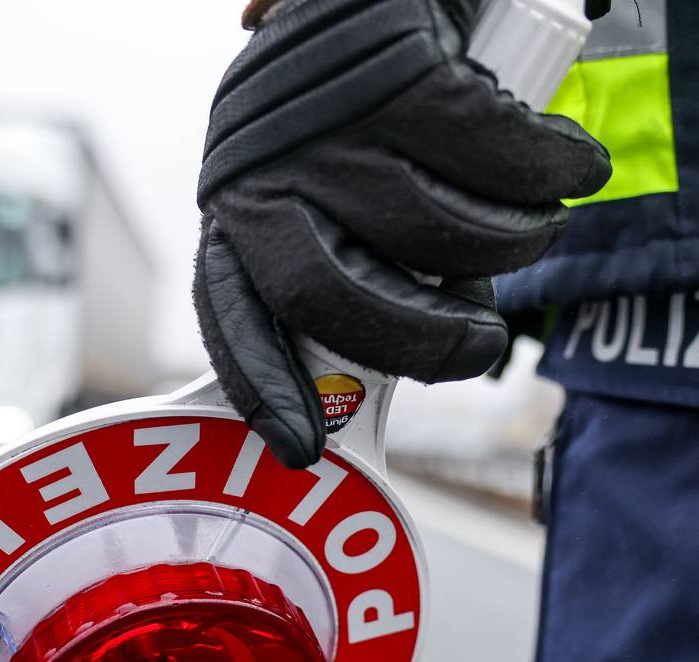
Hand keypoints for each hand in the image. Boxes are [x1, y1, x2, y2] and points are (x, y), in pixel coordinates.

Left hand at [193, 0, 610, 468]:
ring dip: (506, 245)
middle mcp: (262, 172)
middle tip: (481, 344)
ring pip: (432, 230)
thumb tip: (402, 354)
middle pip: (330, 298)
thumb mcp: (331, 196)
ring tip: (525, 225)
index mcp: (237, 216)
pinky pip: (496, 160)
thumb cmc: (364, 119)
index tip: (303, 451)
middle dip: (422, 343)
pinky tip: (567, 168)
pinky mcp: (397, 69)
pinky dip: (549, 174)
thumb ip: (350, 268)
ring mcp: (326, 122)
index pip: (235, 319)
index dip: (268, 391)